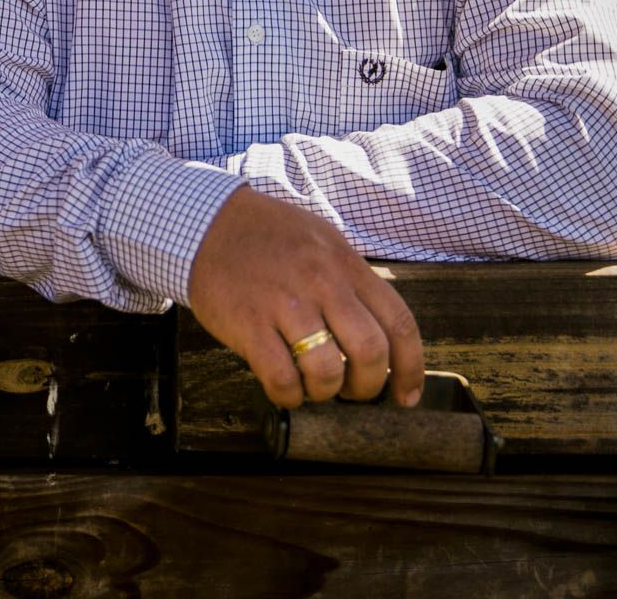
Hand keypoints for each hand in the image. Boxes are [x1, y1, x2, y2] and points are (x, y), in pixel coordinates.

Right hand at [188, 185, 423, 409]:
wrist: (205, 222)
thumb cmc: (266, 234)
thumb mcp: (321, 241)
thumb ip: (352, 280)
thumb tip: (381, 328)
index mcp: (345, 264)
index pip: (398, 322)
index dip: (411, 368)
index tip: (407, 395)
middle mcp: (321, 282)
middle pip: (370, 352)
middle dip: (368, 386)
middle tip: (355, 392)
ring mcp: (284, 304)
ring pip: (326, 371)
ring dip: (326, 392)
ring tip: (314, 386)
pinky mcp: (248, 324)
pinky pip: (281, 378)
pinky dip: (289, 395)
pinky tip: (284, 388)